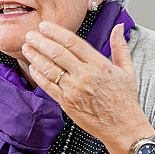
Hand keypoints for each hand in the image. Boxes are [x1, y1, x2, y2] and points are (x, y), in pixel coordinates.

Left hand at [21, 21, 154, 153]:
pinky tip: (32, 67)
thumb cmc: (124, 100)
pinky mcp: (66, 103)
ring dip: (35, 56)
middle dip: (40, 41)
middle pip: (57, 53)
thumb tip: (118, 27)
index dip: (55, 32)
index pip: (73, 42)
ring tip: (27, 48)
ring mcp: (74, 90)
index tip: (45, 26)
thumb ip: (120, 46)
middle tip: (30, 34)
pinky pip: (48, 86)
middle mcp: (85, 76)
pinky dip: (38, 75)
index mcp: (99, 64)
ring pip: (49, 68)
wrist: (122, 127)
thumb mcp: (127, 70)